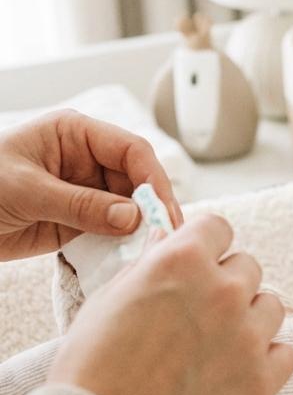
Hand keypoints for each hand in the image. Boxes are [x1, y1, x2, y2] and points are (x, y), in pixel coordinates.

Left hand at [0, 110, 182, 259]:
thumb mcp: (27, 191)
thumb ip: (80, 205)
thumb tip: (133, 217)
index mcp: (74, 134)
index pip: (130, 150)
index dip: (153, 179)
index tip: (163, 211)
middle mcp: (84, 161)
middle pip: (135, 182)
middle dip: (150, 209)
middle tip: (164, 240)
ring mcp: (81, 192)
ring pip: (126, 210)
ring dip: (137, 231)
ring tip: (148, 254)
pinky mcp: (74, 222)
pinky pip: (107, 232)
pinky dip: (118, 247)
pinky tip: (126, 261)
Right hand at [46, 214, 292, 394]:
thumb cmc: (92, 364)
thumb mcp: (109, 298)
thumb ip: (147, 264)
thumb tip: (165, 238)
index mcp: (182, 259)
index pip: (218, 228)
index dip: (205, 246)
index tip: (196, 266)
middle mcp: (223, 290)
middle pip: (248, 267)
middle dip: (225, 284)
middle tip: (198, 316)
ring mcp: (247, 336)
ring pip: (271, 307)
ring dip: (250, 320)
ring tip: (217, 347)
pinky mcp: (261, 381)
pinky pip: (286, 353)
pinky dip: (266, 360)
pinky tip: (236, 372)